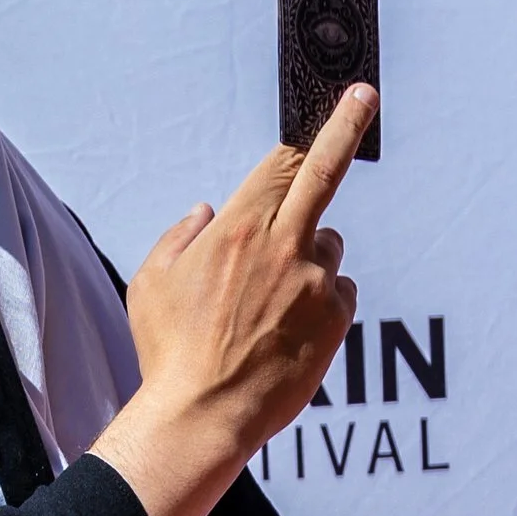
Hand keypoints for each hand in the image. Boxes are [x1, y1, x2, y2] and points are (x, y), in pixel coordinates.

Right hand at [91, 88, 373, 515]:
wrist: (202, 418)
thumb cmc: (169, 353)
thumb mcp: (151, 284)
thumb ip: (179, 238)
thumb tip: (207, 212)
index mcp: (238, 230)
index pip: (281, 164)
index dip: (303, 137)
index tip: (331, 107)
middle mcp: (283, 246)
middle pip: (323, 171)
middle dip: (346, 125)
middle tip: (365, 97)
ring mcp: (315, 284)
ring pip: (330, 247)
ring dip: (310, 258)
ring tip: (273, 306)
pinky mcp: (336, 322)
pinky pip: (340, 293)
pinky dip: (323, 302)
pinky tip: (290, 332)